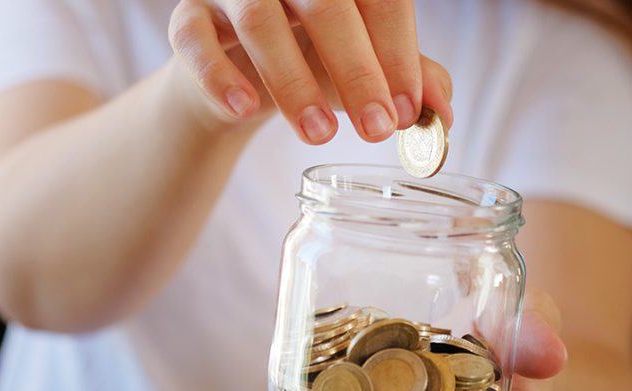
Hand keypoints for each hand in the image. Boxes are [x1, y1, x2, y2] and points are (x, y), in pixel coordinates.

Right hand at [169, 0, 452, 144]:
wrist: (236, 72)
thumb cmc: (308, 57)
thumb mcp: (361, 66)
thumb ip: (404, 78)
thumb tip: (442, 112)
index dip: (398, 52)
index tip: (407, 112)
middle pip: (325, 2)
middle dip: (356, 69)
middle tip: (377, 130)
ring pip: (257, 19)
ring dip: (292, 81)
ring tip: (319, 135)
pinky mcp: (189, 17)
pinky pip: (193, 38)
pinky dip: (219, 75)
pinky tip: (244, 111)